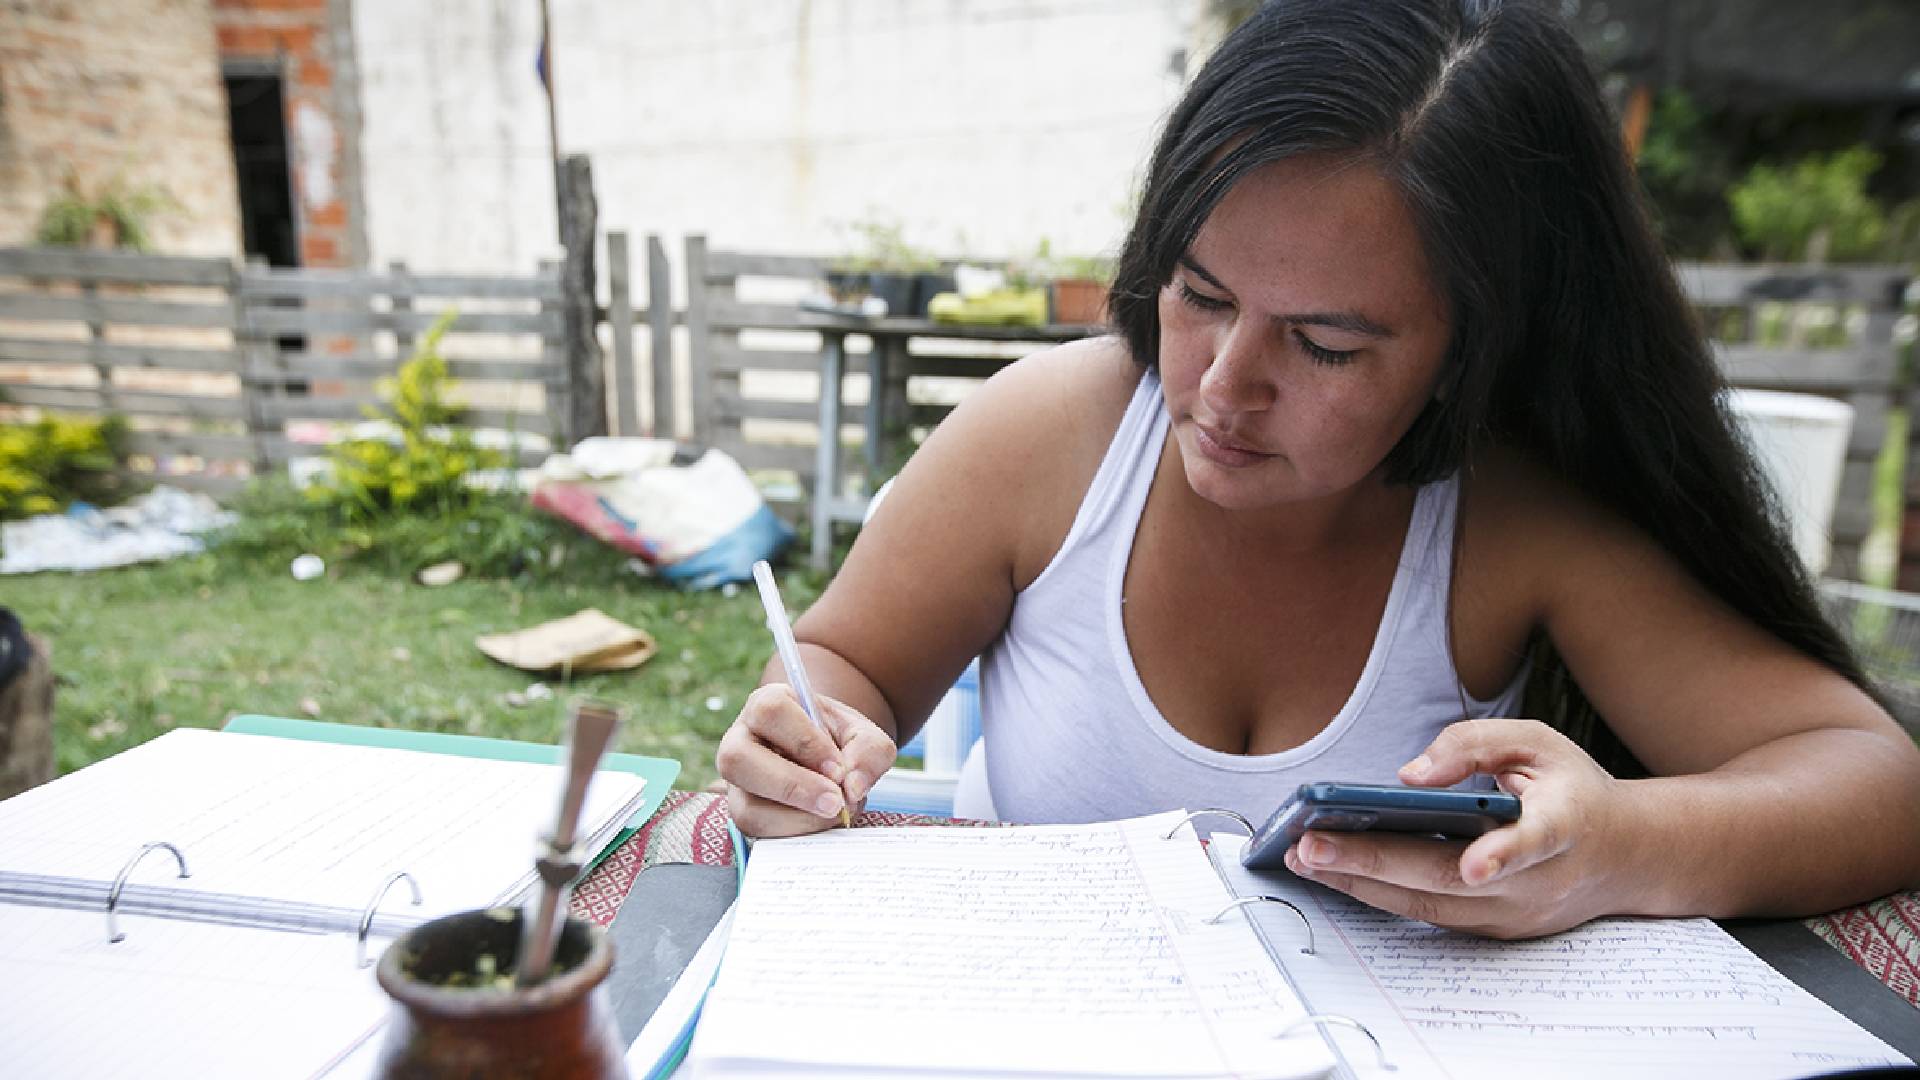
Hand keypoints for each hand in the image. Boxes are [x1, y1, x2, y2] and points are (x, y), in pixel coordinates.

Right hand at [716, 684, 896, 837]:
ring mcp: (736, 783)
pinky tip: (822, 822)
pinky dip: (797, 834)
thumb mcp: (862, 734)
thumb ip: (868, 751)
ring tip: (835, 813)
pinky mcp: (743, 814)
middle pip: (738, 760)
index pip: (771, 712)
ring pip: (746, 808)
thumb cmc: (838, 740)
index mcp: (766, 704)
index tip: (839, 769)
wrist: (827, 759)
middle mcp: (739, 740)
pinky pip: (759, 833)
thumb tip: (852, 788)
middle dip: (792, 787)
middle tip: (836, 803)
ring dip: (798, 819)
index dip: (805, 742)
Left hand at [1282, 718, 1627, 937]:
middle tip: (1311, 845)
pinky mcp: (1492, 930)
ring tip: (1304, 857)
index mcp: (1563, 824)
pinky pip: (1427, 912)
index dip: (1504, 855)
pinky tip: (1333, 870)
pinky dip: (1377, 892)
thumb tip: (1409, 776)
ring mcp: (1514, 914)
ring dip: (1361, 883)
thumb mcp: (1537, 742)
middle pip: (1450, 879)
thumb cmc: (1572, 790)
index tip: (1475, 866)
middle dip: (1375, 862)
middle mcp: (1539, 881)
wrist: (1626, 857)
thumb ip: (1475, 745)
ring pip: (1430, 904)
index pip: (1535, 841)